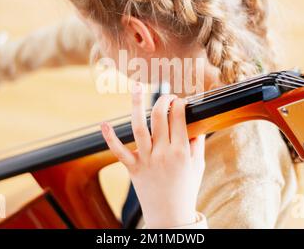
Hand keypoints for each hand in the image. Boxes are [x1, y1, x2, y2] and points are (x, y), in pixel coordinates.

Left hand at [101, 83, 204, 227]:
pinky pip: (119, 151)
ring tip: (137, 87)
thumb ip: (198, 144)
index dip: (179, 104)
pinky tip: (104, 124)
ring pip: (139, 127)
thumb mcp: (198, 166)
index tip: (180, 100)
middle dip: (163, 100)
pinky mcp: (133, 168)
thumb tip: (196, 126)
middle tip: (167, 95)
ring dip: (137, 105)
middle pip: (160, 118)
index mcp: (182, 152)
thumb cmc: (186, 189)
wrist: (170, 216)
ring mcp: (146, 160)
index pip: (179, 118)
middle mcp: (163, 153)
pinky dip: (110, 138)